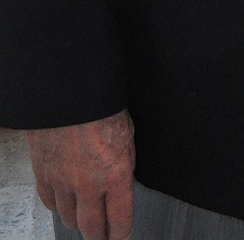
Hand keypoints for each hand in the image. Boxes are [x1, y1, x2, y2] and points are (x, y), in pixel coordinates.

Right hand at [27, 110, 134, 238]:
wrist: (70, 91)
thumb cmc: (102, 106)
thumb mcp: (127, 135)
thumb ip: (123, 164)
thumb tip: (122, 184)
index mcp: (116, 173)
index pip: (120, 219)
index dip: (121, 233)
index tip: (120, 236)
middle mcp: (89, 184)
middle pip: (92, 228)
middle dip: (98, 236)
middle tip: (102, 236)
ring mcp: (64, 181)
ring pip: (69, 219)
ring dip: (77, 222)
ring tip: (84, 221)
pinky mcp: (44, 174)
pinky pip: (50, 202)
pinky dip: (57, 206)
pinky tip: (64, 203)